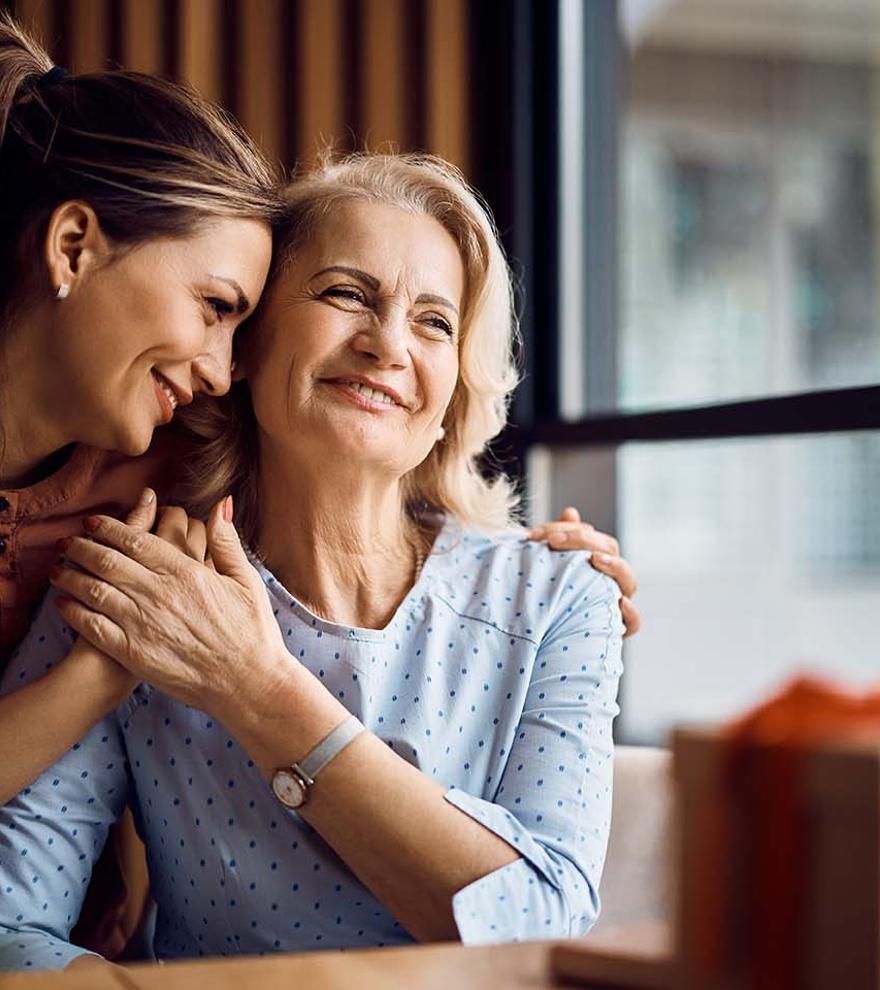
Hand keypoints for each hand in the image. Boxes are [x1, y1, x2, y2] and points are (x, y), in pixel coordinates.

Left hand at [49, 497, 288, 720]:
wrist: (248, 682)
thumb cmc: (252, 631)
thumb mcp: (246, 579)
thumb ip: (226, 541)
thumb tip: (221, 503)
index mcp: (185, 571)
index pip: (135, 540)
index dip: (108, 527)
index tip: (93, 522)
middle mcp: (159, 593)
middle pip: (107, 561)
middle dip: (81, 547)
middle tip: (66, 541)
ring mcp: (143, 623)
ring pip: (94, 590)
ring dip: (70, 576)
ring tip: (58, 569)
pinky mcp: (134, 653)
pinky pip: (94, 627)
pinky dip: (74, 612)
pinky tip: (64, 605)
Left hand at [528, 507, 640, 637]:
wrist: (547, 642)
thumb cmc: (550, 598)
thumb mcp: (551, 568)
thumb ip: (559, 540)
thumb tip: (571, 512)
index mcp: (596, 560)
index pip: (591, 535)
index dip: (568, 529)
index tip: (537, 534)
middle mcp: (609, 578)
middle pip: (610, 549)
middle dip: (582, 540)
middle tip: (554, 541)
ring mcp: (616, 601)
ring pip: (628, 581)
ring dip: (614, 566)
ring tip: (594, 559)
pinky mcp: (617, 629)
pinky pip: (633, 622)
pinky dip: (630, 612)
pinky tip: (619, 602)